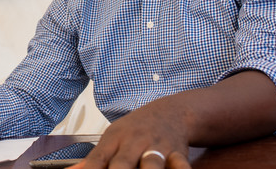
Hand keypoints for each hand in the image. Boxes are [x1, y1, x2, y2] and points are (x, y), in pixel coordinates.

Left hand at [68, 103, 190, 168]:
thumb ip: (94, 159)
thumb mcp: (113, 139)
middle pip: (122, 163)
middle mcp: (135, 142)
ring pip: (151, 164)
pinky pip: (180, 165)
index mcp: (115, 139)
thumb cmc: (137, 130)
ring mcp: (157, 148)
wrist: (171, 112)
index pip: (97, 159)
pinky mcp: (178, 154)